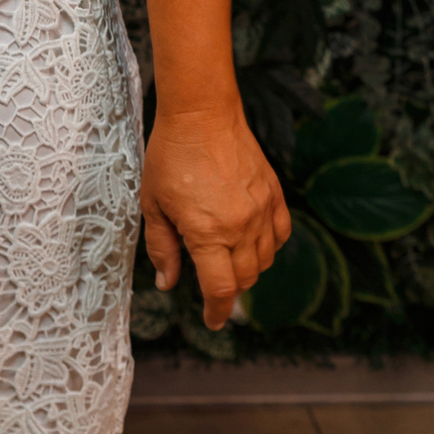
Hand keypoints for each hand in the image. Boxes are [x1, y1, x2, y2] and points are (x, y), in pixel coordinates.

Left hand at [140, 99, 289, 329]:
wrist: (201, 113)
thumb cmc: (171, 155)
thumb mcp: (153, 203)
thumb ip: (162, 247)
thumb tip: (168, 283)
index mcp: (208, 232)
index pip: (222, 290)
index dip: (217, 312)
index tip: (212, 320)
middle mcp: (241, 226)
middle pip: (245, 279)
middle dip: (228, 289)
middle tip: (211, 282)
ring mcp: (262, 209)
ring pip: (264, 260)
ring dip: (248, 269)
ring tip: (227, 258)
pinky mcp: (273, 193)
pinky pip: (280, 234)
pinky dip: (269, 246)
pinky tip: (251, 239)